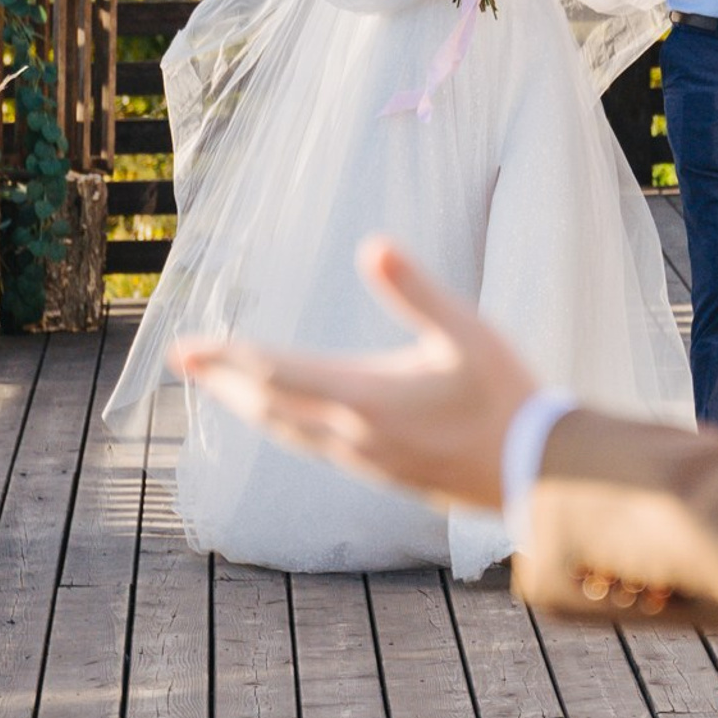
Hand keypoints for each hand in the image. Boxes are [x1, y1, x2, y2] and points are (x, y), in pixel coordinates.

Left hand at [174, 237, 540, 513]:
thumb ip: (417, 291)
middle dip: (223, 381)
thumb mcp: (468, 334)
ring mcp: (364, 459)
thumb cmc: (505, 397)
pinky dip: (284, 426)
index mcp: (366, 397)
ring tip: (223, 388)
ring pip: (288, 431)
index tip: (188, 346)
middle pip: (268, 406)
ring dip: (249, 406)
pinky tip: (289, 421)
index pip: (277, 373)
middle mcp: (353, 434)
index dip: (228, 357)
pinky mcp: (381, 472)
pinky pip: (313, 447)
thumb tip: (373, 245)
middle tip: (183, 361)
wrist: (534, 471)